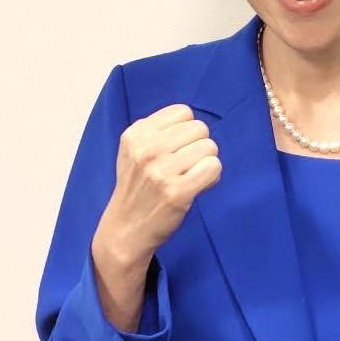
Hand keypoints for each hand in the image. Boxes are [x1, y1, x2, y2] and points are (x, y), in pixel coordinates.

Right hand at [96, 103, 221, 265]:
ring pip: (209, 147)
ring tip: (191, 176)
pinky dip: (212, 176)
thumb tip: (196, 122)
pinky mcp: (177, 192)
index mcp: (136, 134)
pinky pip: (213, 167)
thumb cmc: (137, 186)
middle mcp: (146, 150)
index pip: (183, 111)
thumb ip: (159, 131)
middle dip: (199, 145)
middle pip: (200, 128)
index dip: (186, 130)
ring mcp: (161, 171)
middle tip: (186, 165)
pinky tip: (198, 185)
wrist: (125, 229)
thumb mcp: (134, 150)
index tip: (177, 148)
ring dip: (207, 162)